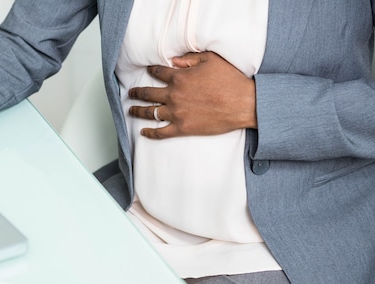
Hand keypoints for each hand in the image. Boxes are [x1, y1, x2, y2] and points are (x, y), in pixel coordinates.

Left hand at [128, 51, 256, 138]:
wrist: (243, 104)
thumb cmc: (230, 80)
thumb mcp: (211, 60)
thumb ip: (190, 58)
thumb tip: (174, 60)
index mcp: (179, 77)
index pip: (159, 72)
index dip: (151, 70)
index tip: (147, 71)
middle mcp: (174, 95)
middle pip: (149, 93)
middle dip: (137, 92)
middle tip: (131, 92)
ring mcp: (176, 113)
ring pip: (150, 112)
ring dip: (138, 111)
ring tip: (131, 110)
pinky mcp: (182, 128)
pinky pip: (160, 132)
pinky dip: (150, 133)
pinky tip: (143, 132)